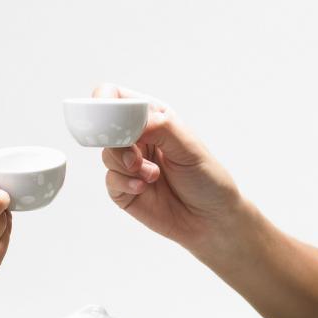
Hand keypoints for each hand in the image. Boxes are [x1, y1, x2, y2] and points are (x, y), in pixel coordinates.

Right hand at [94, 83, 241, 250]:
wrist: (211, 219)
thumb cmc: (207, 178)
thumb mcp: (189, 147)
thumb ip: (159, 127)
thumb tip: (128, 120)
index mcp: (153, 118)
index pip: (117, 98)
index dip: (105, 102)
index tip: (113, 121)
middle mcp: (138, 138)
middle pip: (105, 127)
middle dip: (119, 143)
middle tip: (136, 158)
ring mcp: (129, 164)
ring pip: (107, 154)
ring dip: (128, 166)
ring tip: (153, 176)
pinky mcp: (123, 189)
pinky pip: (110, 180)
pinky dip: (125, 184)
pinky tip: (144, 188)